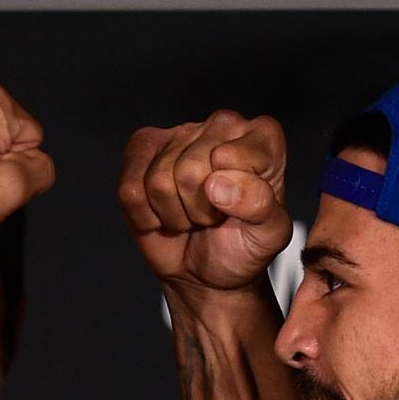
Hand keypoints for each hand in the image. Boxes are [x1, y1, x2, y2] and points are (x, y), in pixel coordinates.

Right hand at [119, 111, 294, 296]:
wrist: (207, 273)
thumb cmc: (242, 246)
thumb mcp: (269, 235)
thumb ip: (260, 205)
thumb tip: (219, 184)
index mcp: (262, 137)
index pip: (233, 156)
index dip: (230, 195)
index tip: (240, 207)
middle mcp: (222, 126)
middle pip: (189, 169)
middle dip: (198, 209)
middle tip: (212, 215)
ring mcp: (179, 135)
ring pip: (158, 181)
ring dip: (174, 214)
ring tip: (191, 215)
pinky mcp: (143, 150)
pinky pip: (129, 189)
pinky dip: (145, 216)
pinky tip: (164, 213)